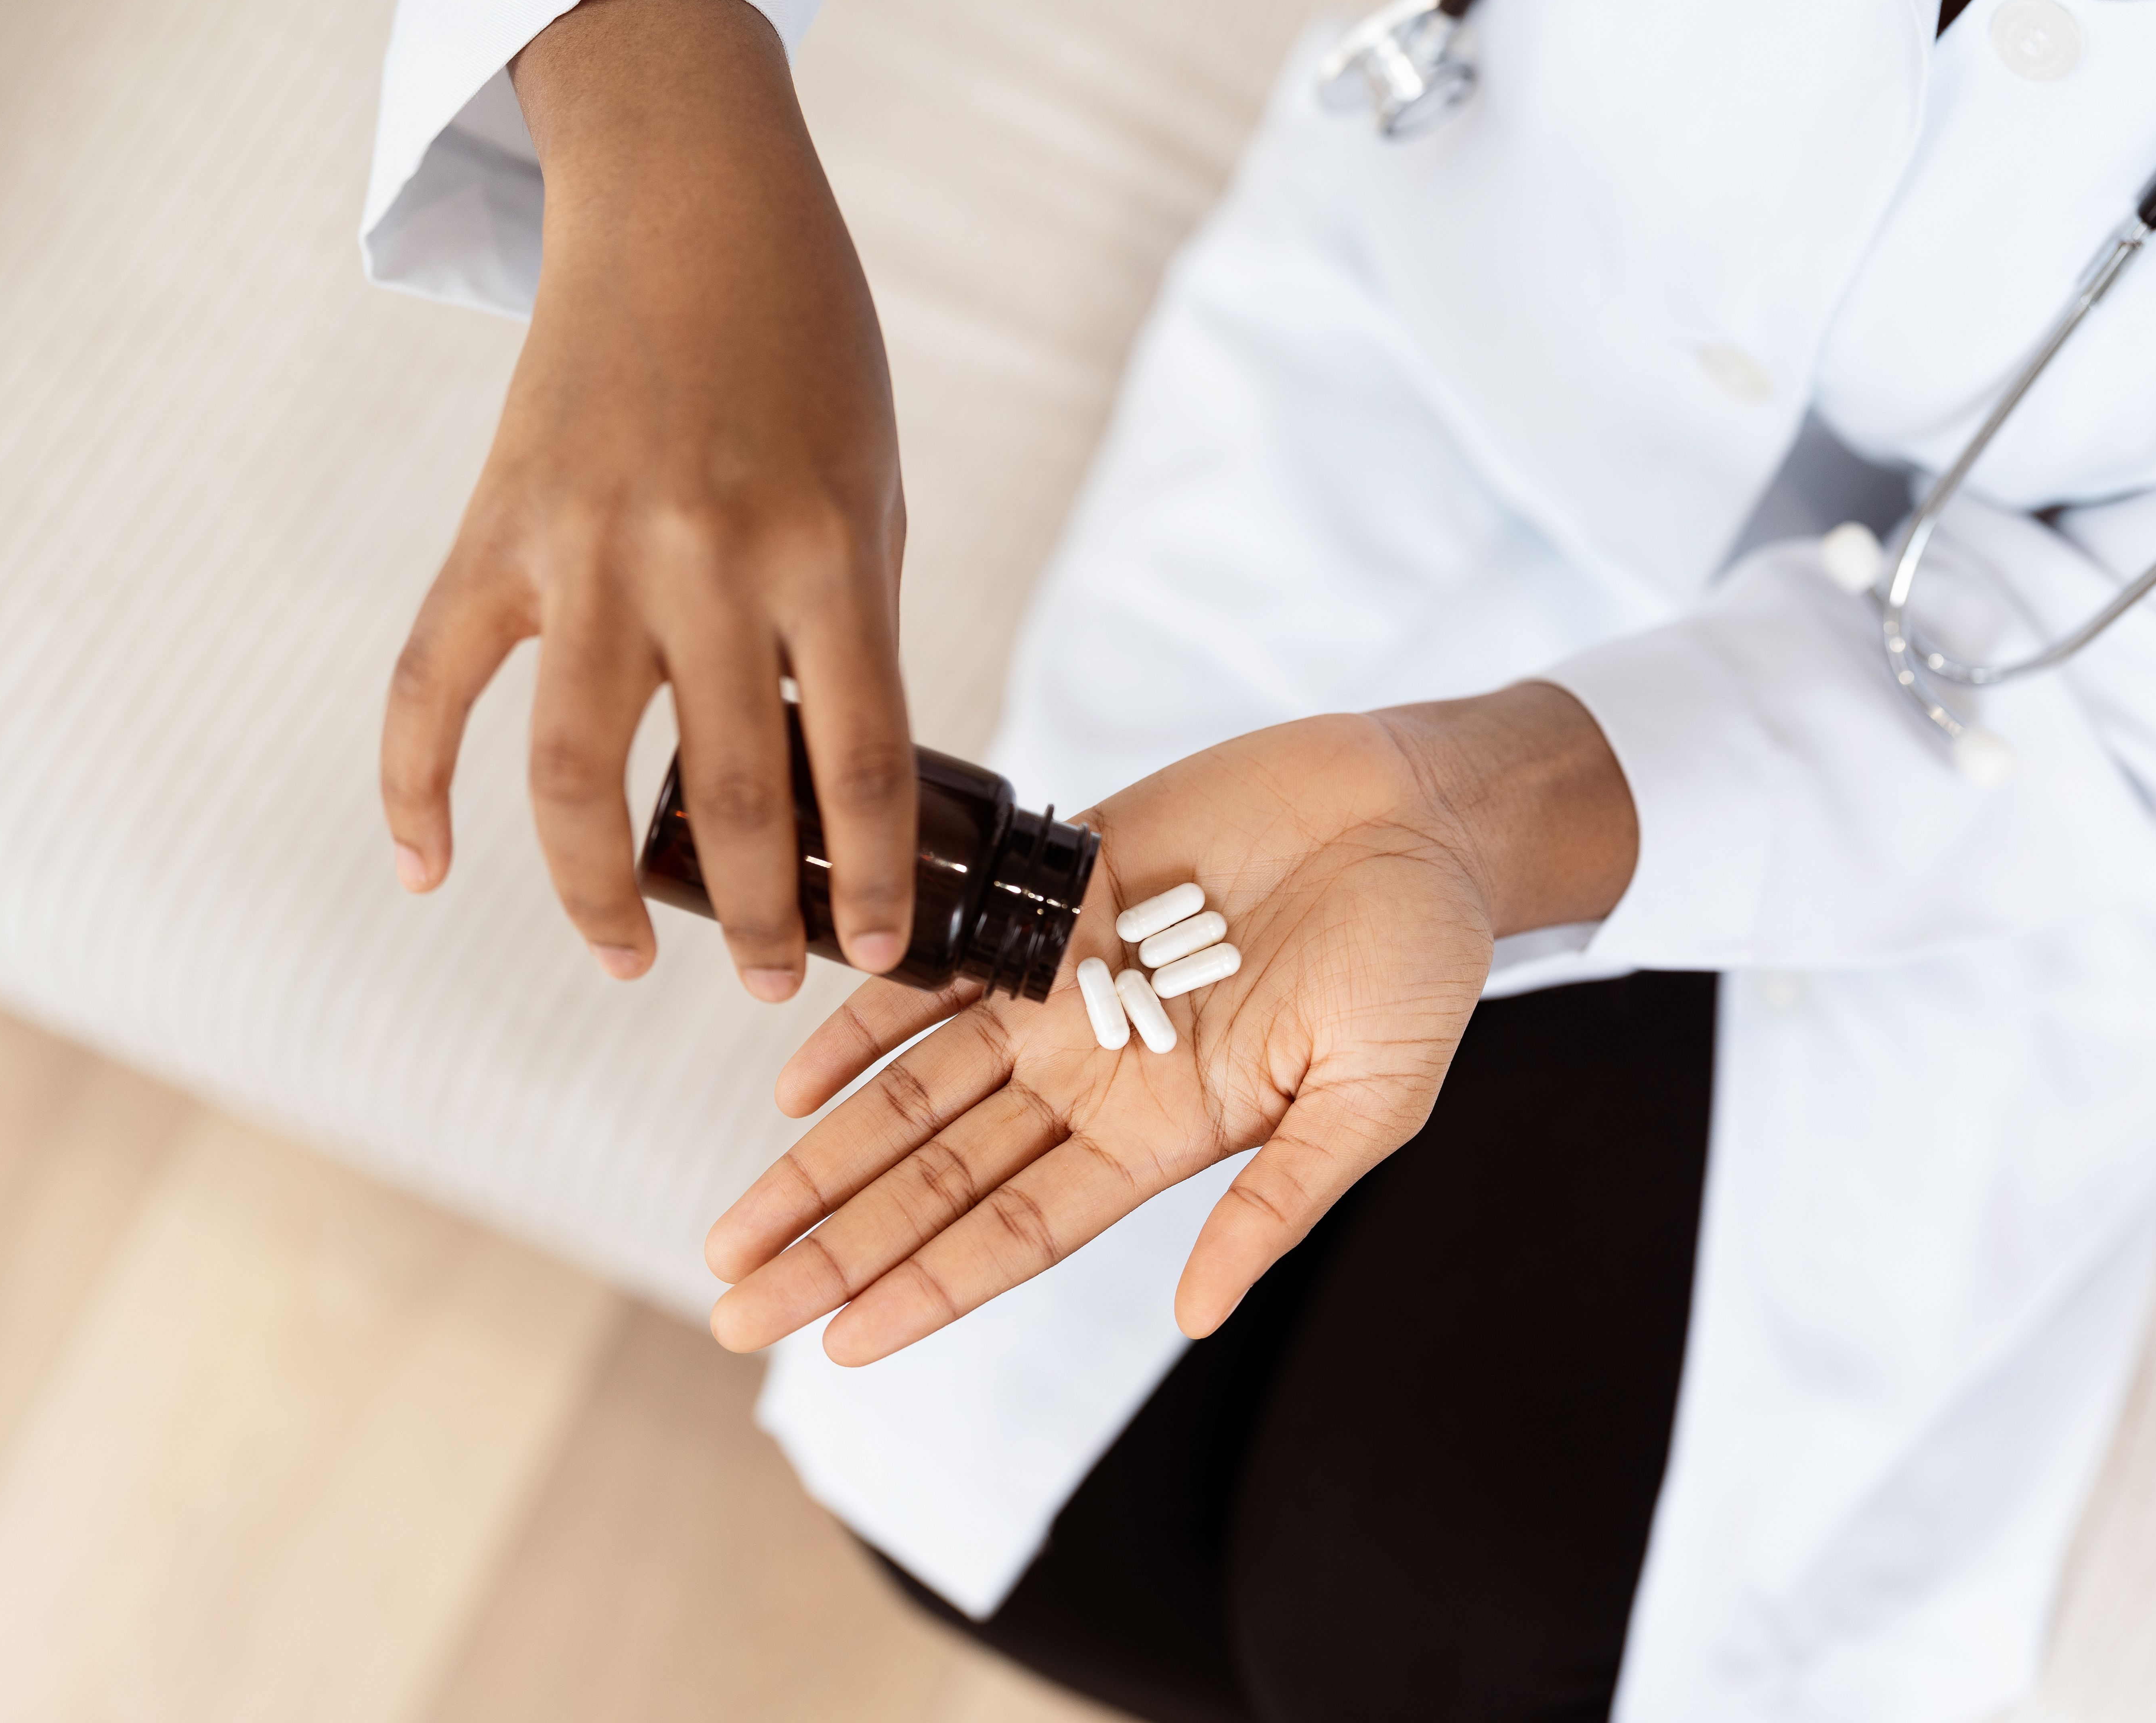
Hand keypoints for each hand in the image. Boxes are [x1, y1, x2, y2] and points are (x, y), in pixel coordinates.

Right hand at [381, 0, 913, 1000]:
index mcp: (826, 553)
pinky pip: (429, 686)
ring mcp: (585, 550)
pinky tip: (426, 871)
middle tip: (769, 983)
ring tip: (624, 958)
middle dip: (757, 915)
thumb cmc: (811, 357)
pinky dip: (411, 788)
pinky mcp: (494, 533)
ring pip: (570, 775)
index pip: (862, 763)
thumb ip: (854, 632)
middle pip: (729, 793)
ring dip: (597, 893)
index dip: (876, 880)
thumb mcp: (877, 492)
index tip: (880, 954)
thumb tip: (840, 781)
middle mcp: (704, 561)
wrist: (691, 208)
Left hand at [704, 684, 1638, 1360]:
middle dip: (838, 1247)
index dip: (928, 1288)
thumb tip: (1197, 1317)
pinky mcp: (1060, 897)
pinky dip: (866, 1020)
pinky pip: (940, 968)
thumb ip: (1278, 1202)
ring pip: (916, 1092)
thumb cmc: (1420, 959)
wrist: (1419, 811)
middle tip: (737, 1311)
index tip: (837, 1345)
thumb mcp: (1374, 1099)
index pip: (1019, 1233)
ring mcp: (1069, 989)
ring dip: (821, 1157)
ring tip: (735, 1230)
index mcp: (1167, 1132)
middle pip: (940, 1180)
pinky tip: (792, 1080)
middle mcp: (1097, 1074)